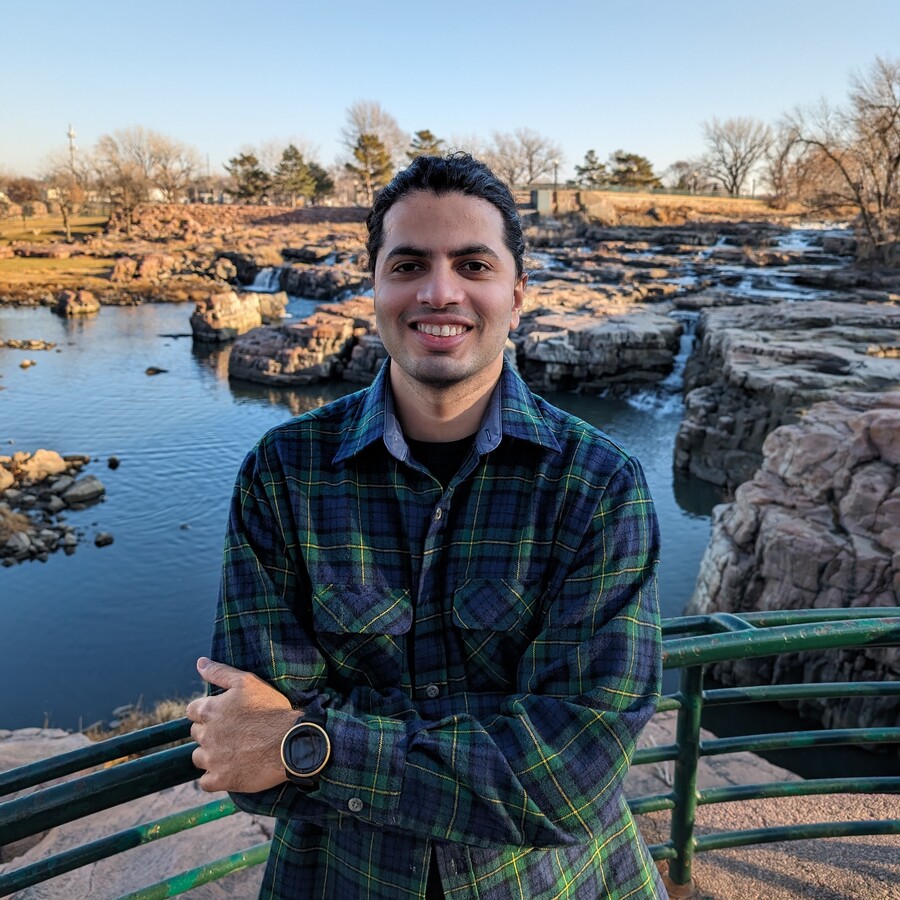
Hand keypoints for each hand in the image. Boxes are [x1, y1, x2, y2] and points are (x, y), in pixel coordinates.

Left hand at [186, 657, 298, 792]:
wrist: (291, 741)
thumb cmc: (271, 709)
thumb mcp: (247, 682)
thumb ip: (220, 672)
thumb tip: (199, 663)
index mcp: (209, 710)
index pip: (192, 711)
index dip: (207, 712)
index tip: (224, 715)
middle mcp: (206, 735)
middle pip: (196, 733)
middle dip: (210, 732)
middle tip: (233, 731)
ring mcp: (212, 759)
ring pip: (199, 757)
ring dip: (210, 754)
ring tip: (233, 750)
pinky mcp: (220, 779)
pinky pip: (205, 782)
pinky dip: (214, 777)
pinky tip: (230, 769)